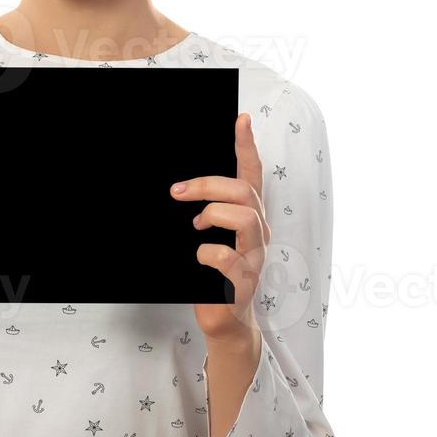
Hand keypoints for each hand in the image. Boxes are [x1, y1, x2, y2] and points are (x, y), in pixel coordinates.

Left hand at [170, 112, 267, 343]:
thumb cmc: (214, 269)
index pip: (253, 173)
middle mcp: (259, 231)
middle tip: (177, 192)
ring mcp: (255, 256)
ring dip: (212, 214)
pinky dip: (206, 253)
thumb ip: (206, 207)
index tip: (240, 119)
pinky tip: (199, 258)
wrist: (224, 317)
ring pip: (244, 218)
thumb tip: (179, 184)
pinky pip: (226, 257)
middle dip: (207, 184)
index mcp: (250, 214)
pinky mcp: (245, 282)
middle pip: (244, 191)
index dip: (247, 145)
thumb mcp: (209, 231)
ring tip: (195, 227)